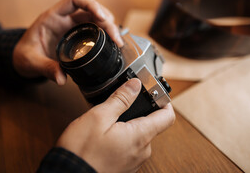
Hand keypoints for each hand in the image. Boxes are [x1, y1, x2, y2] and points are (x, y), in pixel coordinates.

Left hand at [12, 0, 122, 83]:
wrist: (22, 58)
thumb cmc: (24, 54)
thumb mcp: (31, 61)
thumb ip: (46, 68)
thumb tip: (61, 79)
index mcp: (52, 17)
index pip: (75, 0)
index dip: (91, 4)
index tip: (102, 17)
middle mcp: (64, 18)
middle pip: (91, 9)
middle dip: (106, 19)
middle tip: (115, 37)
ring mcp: (72, 26)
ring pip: (95, 18)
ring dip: (108, 26)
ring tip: (117, 40)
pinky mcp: (77, 36)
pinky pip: (94, 30)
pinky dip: (105, 35)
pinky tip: (112, 44)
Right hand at [56, 78, 175, 172]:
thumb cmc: (82, 150)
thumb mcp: (99, 116)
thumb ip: (120, 99)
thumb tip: (135, 85)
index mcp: (140, 136)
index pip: (168, 116)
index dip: (164, 101)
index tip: (154, 92)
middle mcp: (142, 151)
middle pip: (152, 124)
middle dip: (139, 112)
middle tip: (122, 104)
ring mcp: (134, 161)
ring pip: (139, 135)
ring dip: (128, 125)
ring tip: (109, 122)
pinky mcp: (125, 166)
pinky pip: (130, 147)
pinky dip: (122, 138)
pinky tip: (106, 136)